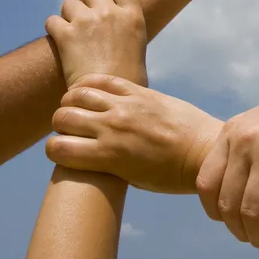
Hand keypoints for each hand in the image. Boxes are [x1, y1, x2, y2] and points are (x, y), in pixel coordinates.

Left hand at [45, 0, 146, 86]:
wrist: (108, 98)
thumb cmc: (128, 81)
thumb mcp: (138, 48)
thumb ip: (127, 29)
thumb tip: (118, 29)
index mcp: (132, 16)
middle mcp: (109, 13)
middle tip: (87, 17)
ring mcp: (86, 22)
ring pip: (69, 3)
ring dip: (69, 15)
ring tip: (73, 33)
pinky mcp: (65, 34)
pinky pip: (52, 20)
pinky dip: (54, 29)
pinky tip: (60, 42)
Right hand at [46, 74, 221, 193]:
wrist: (204, 151)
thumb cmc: (170, 174)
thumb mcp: (131, 178)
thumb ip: (103, 163)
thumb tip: (84, 151)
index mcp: (107, 156)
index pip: (56, 149)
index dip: (55, 150)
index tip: (65, 151)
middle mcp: (112, 127)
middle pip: (62, 117)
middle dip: (61, 124)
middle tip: (73, 128)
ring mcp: (126, 106)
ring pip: (78, 94)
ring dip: (72, 101)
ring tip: (80, 108)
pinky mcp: (140, 91)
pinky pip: (104, 79)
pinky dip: (89, 83)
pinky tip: (90, 90)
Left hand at [196, 70, 258, 258]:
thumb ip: (244, 151)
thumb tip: (236, 193)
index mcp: (232, 131)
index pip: (206, 183)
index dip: (215, 212)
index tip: (230, 223)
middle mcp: (245, 140)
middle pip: (228, 203)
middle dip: (239, 231)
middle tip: (253, 239)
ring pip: (251, 212)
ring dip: (257, 238)